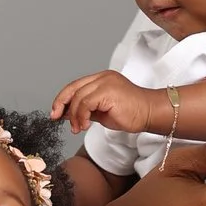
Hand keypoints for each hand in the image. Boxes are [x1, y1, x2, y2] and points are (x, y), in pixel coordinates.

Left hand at [52, 70, 170, 135]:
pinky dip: (81, 116)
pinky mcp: (108, 91)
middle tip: (56, 118)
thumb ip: (85, 111)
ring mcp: (105, 82)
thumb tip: (67, 115)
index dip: (62, 99)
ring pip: (78, 97)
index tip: (55, 112)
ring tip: (78, 128)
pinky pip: (85, 103)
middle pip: (73, 88)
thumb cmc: (131, 113)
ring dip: (74, 116)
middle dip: (61, 104)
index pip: (75, 86)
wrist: (150, 113)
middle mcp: (102, 77)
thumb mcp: (102, 113)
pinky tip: (85, 125)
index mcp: (101, 79)